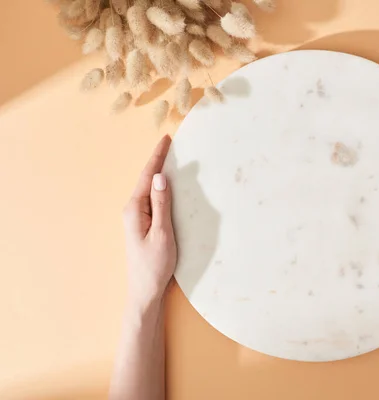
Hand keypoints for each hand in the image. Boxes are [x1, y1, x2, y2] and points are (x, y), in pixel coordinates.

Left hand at [122, 135, 175, 310]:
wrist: (145, 290)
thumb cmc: (154, 265)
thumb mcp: (162, 233)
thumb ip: (161, 205)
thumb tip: (161, 177)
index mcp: (135, 209)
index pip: (148, 176)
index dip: (157, 157)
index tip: (166, 139)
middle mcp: (133, 210)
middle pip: (147, 180)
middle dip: (158, 161)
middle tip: (172, 145)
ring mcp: (137, 218)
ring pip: (150, 190)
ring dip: (160, 174)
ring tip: (172, 160)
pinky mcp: (143, 225)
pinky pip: (153, 200)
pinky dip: (162, 189)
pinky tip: (170, 187)